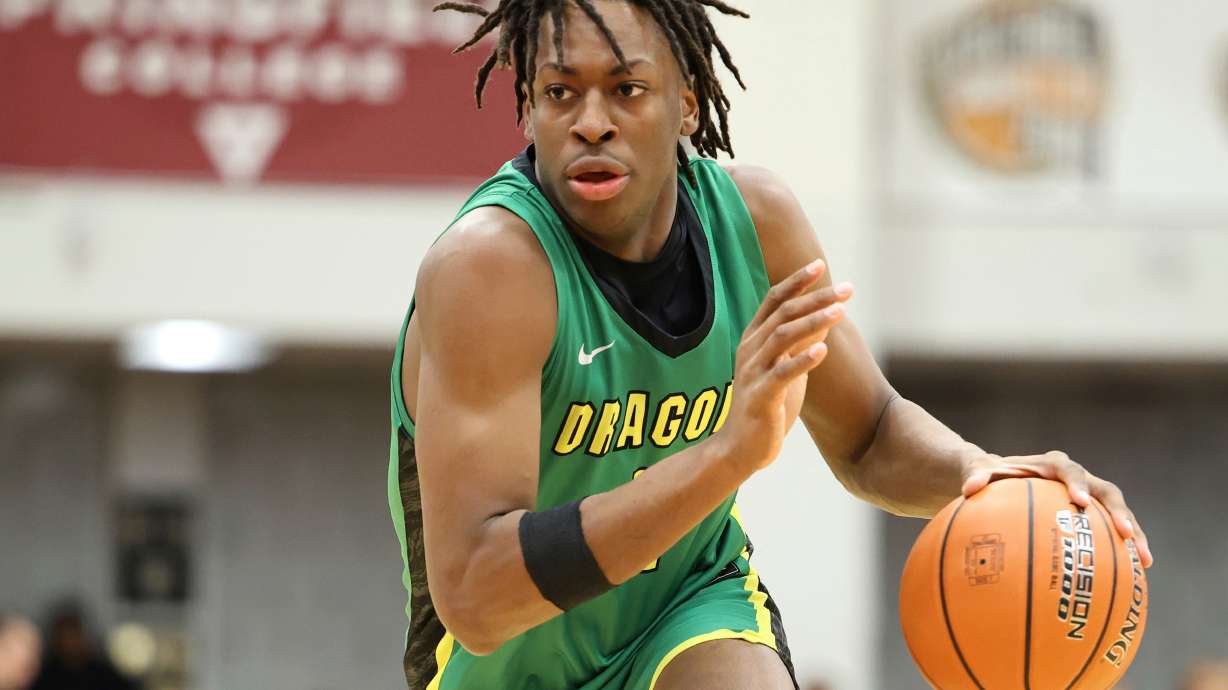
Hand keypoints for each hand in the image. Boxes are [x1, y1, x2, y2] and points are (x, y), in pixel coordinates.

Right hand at [713, 258, 852, 472]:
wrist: (740, 448)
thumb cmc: (766, 406)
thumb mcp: (784, 369)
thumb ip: (798, 345)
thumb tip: (824, 320)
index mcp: (753, 339)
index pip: (773, 301)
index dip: (796, 282)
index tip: (819, 265)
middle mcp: (749, 350)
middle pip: (783, 313)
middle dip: (816, 298)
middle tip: (846, 289)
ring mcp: (752, 372)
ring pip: (782, 337)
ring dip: (812, 322)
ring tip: (840, 312)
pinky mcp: (760, 397)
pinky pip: (781, 374)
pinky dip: (802, 360)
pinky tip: (823, 350)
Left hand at [961, 451, 1153, 567]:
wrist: (999, 481)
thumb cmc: (989, 476)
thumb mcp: (978, 472)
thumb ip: (975, 474)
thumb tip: (968, 488)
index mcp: (1053, 464)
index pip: (1070, 470)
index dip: (1078, 483)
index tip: (1080, 501)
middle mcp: (1078, 478)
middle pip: (1106, 491)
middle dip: (1118, 512)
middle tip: (1125, 534)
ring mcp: (1089, 497)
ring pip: (1118, 512)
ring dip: (1134, 534)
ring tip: (1144, 560)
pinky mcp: (1092, 516)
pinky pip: (1111, 533)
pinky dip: (1123, 551)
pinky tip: (1134, 577)